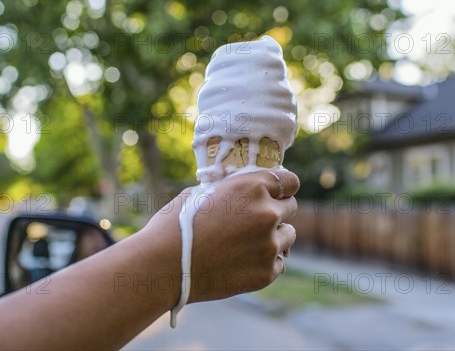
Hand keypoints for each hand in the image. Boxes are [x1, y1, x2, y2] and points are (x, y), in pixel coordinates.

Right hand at [143, 168, 298, 303]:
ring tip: (247, 243)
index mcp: (252, 187)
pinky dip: (266, 261)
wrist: (163, 266)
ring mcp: (269, 245)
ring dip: (274, 237)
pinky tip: (243, 261)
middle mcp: (267, 213)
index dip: (283, 187)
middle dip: (276, 211)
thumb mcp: (200, 193)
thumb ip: (229, 190)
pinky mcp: (267, 273)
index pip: (290, 181)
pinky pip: (279, 262)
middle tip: (254, 220)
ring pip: (288, 236)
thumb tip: (240, 190)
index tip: (277, 192)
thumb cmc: (174, 225)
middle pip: (291, 207)